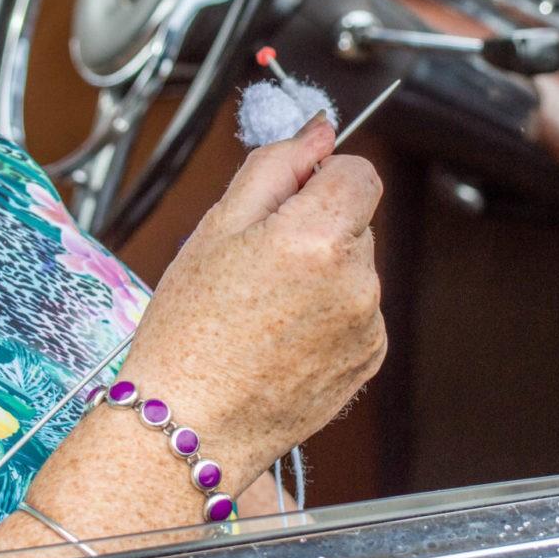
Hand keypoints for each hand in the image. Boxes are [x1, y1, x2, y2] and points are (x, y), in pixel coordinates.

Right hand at [117, 114, 385, 489]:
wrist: (189, 425)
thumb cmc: (188, 329)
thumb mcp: (216, 227)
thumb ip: (275, 166)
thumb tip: (317, 132)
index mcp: (317, 237)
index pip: (359, 171)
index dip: (321, 178)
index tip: (288, 200)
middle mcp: (356, 280)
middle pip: (356, 220)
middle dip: (315, 227)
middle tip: (255, 264)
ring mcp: (368, 324)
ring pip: (354, 267)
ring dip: (322, 273)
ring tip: (263, 310)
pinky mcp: (370, 358)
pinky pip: (357, 311)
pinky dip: (327, 315)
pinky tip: (281, 338)